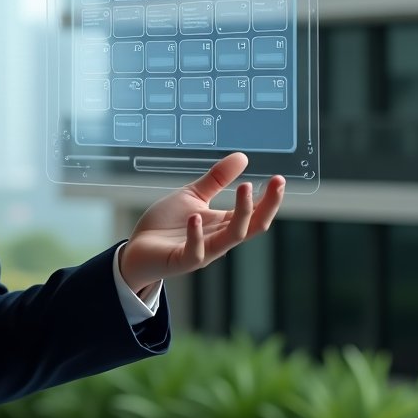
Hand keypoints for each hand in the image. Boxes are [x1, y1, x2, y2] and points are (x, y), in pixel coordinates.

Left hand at [119, 152, 284, 294]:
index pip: (255, 213)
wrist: (138, 249)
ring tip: (245, 187)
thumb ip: (216, 179)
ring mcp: (203, 251)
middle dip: (267, 206)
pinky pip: (196, 252)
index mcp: (223, 224)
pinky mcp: (182, 261)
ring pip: (231, 237)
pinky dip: (197, 235)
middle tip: (276, 183)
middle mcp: (218, 239)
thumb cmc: (166, 225)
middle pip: (252, 226)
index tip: (279, 179)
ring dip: (241, 213)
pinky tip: (195, 217)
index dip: (269, 198)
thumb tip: (243, 157)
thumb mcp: (193, 196)